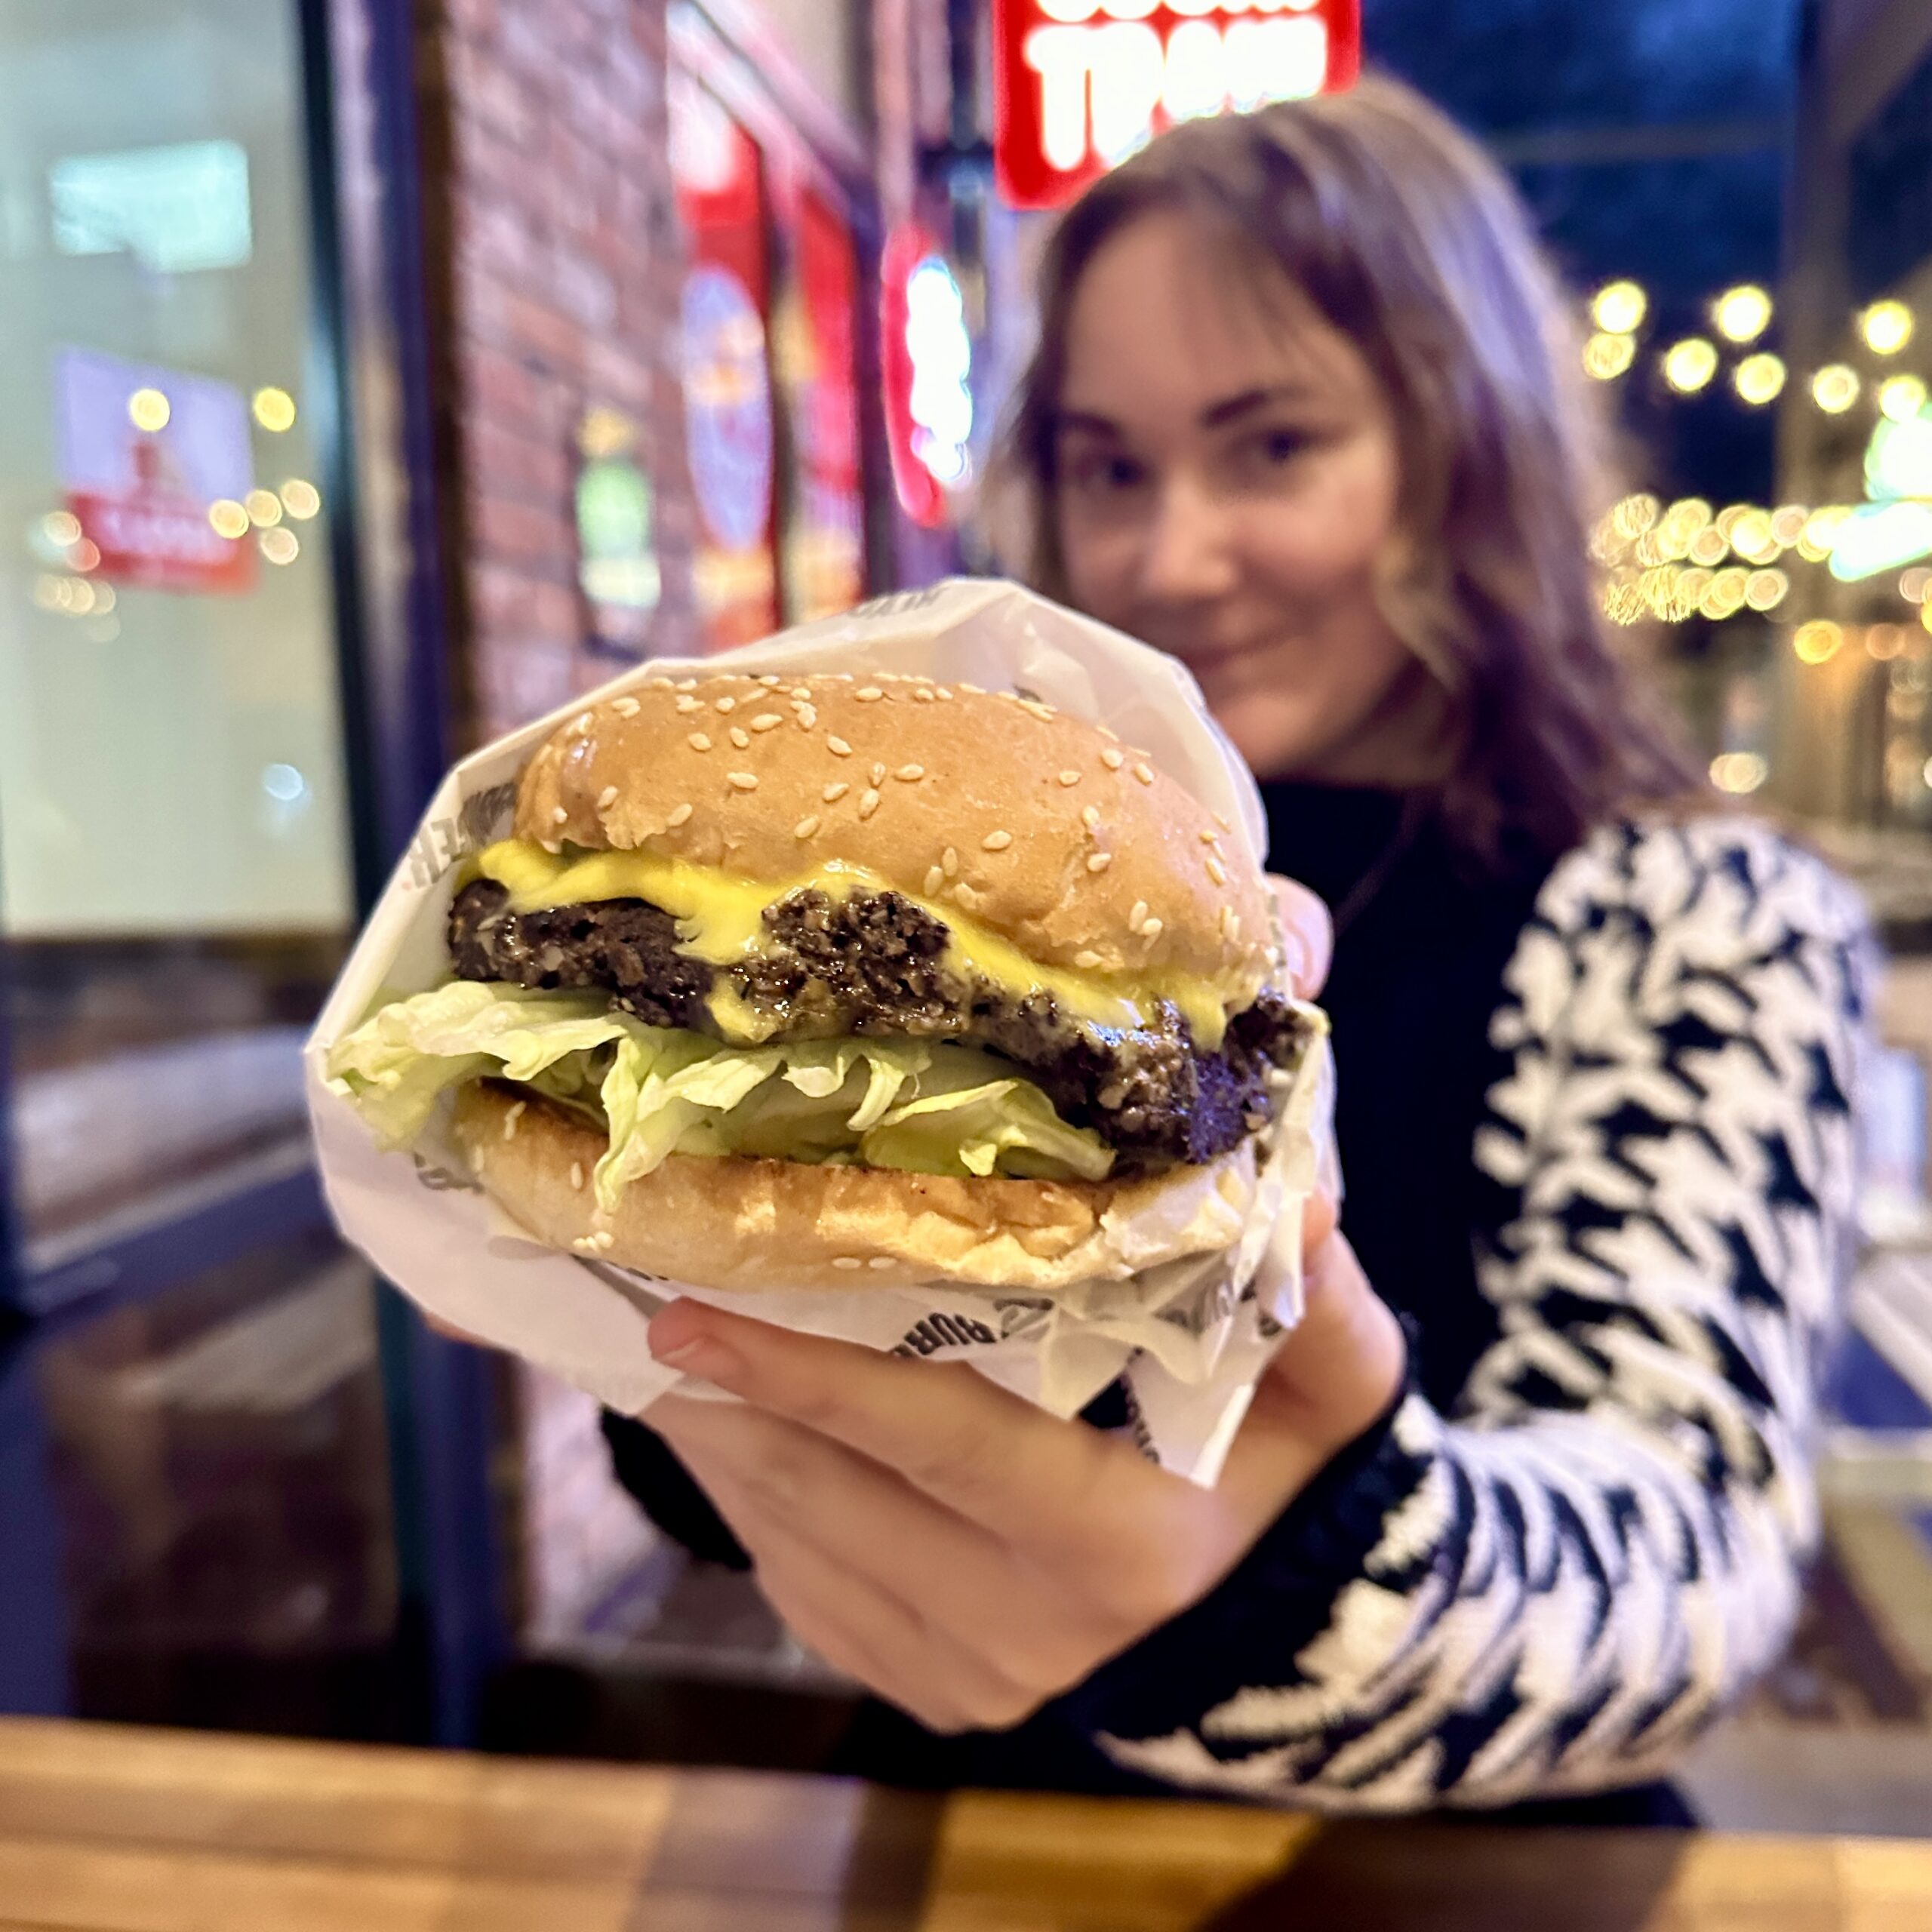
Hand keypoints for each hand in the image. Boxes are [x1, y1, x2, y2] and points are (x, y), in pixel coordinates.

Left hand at [643, 875, 1405, 1733]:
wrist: (1282, 1622)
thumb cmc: (1292, 1466)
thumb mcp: (1334, 1376)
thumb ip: (1312, 1289)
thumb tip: (1285, 1182)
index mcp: (1121, 1544)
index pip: (943, 1444)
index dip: (816, 1378)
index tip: (695, 1319)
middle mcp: (1034, 1631)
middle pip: (841, 1495)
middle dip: (736, 1399)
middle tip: (650, 1298)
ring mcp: (973, 1676)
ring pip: (801, 1547)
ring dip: (727, 1443)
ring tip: (669, 1346)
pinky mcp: (932, 1689)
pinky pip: (806, 1591)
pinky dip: (755, 1505)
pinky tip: (732, 1425)